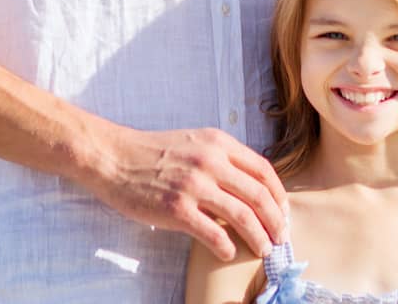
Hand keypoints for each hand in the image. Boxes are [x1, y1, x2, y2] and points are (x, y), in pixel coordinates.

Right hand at [84, 122, 287, 260]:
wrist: (114, 158)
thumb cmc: (154, 152)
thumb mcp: (195, 142)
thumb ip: (223, 157)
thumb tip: (251, 185)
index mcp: (218, 143)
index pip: (263, 170)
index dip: (279, 195)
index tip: (283, 212)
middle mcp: (210, 161)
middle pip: (258, 195)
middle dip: (276, 220)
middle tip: (281, 237)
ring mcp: (194, 185)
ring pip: (242, 215)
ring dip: (258, 237)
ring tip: (263, 249)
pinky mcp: (176, 209)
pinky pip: (212, 233)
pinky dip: (226, 247)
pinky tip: (229, 254)